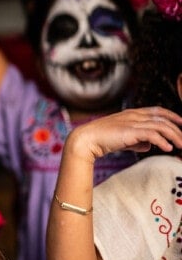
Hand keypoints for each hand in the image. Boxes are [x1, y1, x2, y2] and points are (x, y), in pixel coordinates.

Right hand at [67, 106, 181, 161]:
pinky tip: (167, 148)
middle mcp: (133, 115)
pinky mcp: (130, 131)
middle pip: (162, 118)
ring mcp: (132, 122)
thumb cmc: (101, 139)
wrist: (86, 140)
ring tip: (180, 146)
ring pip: (160, 126)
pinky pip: (152, 134)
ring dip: (174, 136)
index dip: (172, 116)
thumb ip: (138, 140)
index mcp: (132, 113)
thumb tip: (150, 145)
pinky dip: (162, 141)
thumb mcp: (124, 139)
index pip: (157, 111)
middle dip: (177, 128)